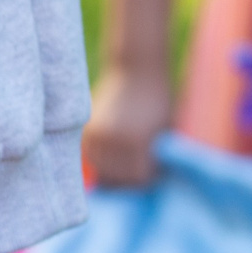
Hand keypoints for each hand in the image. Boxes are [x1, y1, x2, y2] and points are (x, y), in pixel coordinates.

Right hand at [82, 65, 173, 186]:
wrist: (136, 69)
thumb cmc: (158, 102)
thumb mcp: (164, 132)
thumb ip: (155, 159)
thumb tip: (151, 183)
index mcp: (135, 142)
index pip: (138, 180)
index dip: (149, 180)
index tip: (155, 174)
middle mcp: (112, 140)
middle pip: (117, 179)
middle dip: (130, 181)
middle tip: (140, 172)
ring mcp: (97, 134)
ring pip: (101, 170)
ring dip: (113, 173)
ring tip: (126, 166)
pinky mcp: (87, 128)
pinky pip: (92, 156)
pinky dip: (101, 161)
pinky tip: (113, 156)